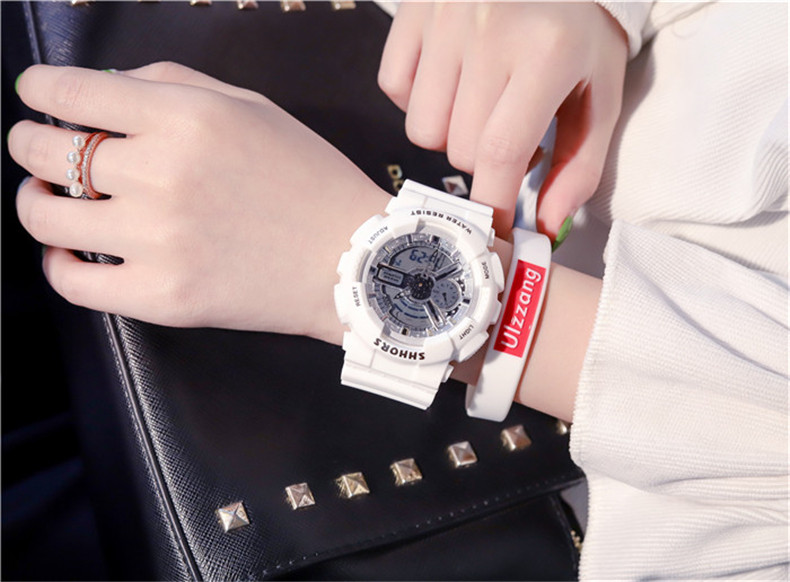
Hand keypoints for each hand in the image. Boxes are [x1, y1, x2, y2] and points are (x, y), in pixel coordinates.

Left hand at [10, 62, 389, 341]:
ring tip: (47, 199)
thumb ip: (174, 83)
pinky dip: (58, 265)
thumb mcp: (252, 108)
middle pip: (47, 152)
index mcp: (187, 118)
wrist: (350, 260)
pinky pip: (74, 282)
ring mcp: (159, 241)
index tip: (37, 93)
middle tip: (37, 146)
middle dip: (29, 142)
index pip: (74, 91)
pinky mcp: (163, 297)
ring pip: (47, 219)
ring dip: (33, 202)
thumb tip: (107, 88)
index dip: (41, 88)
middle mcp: (163, 175)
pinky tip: (70, 253)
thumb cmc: (308, 180)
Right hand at [378, 2, 627, 236]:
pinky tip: (449, 80)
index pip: (501, 151)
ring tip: (477, 105)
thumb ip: (579, 165)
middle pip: (459, 148)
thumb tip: (545, 227)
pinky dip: (417, 99)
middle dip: (482, 160)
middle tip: (506, 131)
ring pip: (422, 128)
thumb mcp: (600, 95)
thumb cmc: (579, 33)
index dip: (493, 202)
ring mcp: (443, 17)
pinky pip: (394, 87)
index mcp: (547, 51)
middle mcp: (489, 30)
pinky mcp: (412, 9)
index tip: (493, 230)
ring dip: (448, 134)